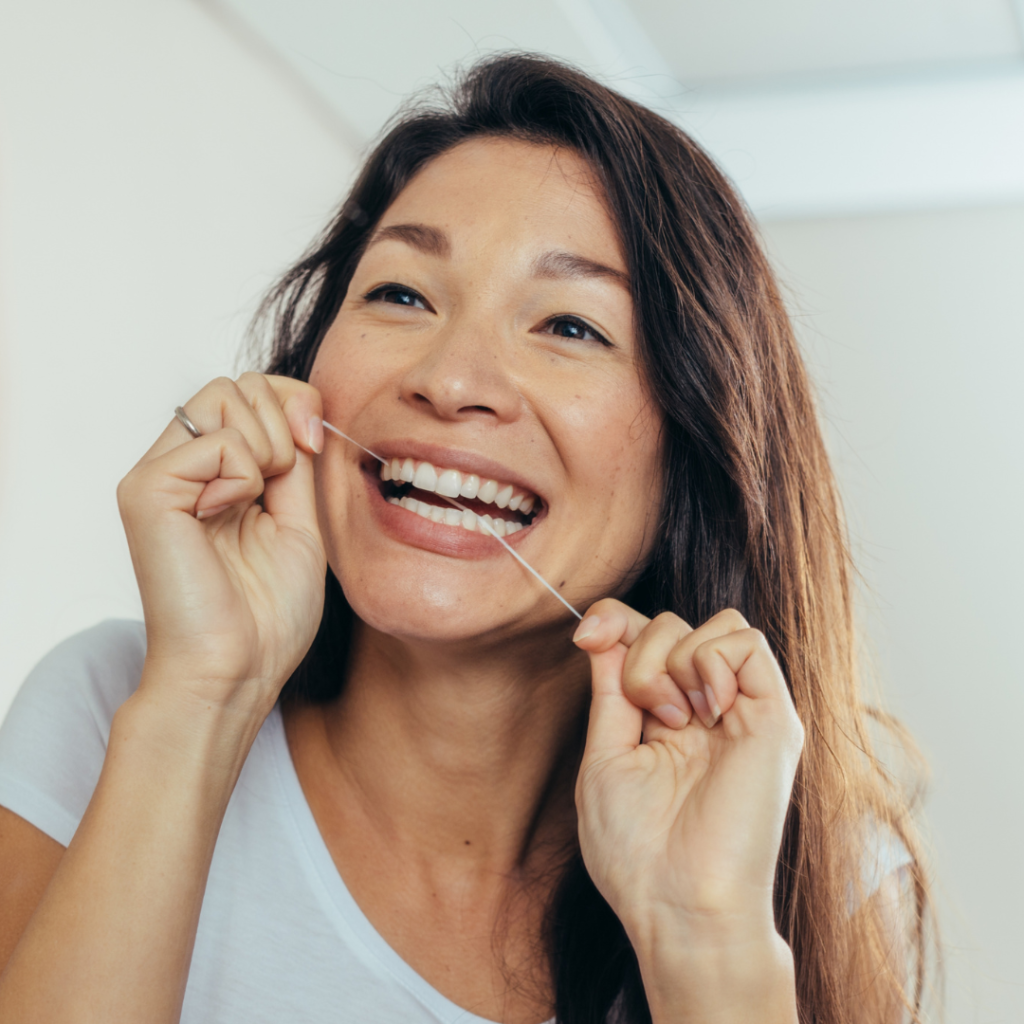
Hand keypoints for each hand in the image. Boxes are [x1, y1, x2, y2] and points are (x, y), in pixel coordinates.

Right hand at [117, 373, 325, 718]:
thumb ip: (295, 463)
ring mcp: (159, 476)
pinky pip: (216, 440)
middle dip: (282, 422)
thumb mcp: (299, 521)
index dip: (293, 401)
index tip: (314, 444)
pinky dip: (243, 475)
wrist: (238, 670)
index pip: (250, 392)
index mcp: (215, 475)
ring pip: (223, 395)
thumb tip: (301, 409)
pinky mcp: (146, 491)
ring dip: (266, 448)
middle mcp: (180, 467)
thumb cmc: (266, 614)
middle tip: (283, 484)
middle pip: (237, 383)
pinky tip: (226, 516)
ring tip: (253, 504)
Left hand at [573, 599, 803, 959]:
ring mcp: (741, 710)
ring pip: (715, 622)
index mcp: (663, 716)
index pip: (643, 635)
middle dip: (640, 652)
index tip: (587, 635)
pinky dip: (713, 660)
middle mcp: (704, 708)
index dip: (614, 619)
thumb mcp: (606, 755)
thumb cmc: (635, 849)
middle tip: (648, 715)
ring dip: (676, 658)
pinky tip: (707, 709)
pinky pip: (747, 642)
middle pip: (672, 622)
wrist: (680, 905)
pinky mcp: (773, 718)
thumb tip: (603, 628)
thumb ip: (612, 688)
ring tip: (677, 719)